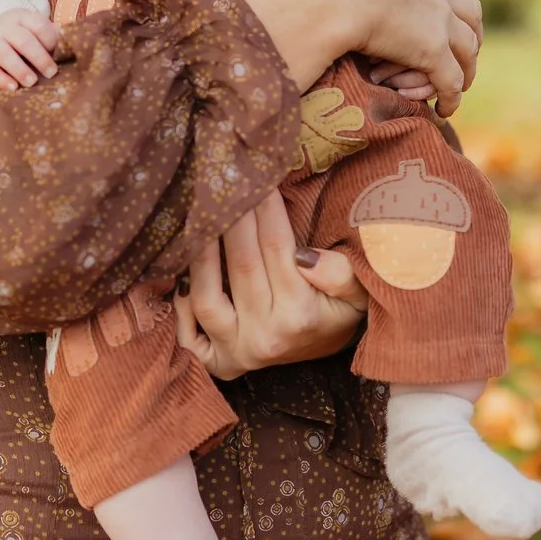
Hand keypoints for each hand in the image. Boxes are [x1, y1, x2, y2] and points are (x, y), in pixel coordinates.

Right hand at [0, 11, 63, 88]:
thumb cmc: (18, 35)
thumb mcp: (31, 28)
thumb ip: (50, 35)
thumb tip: (71, 46)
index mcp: (22, 18)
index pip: (38, 25)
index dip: (50, 40)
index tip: (58, 54)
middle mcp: (5, 27)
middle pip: (23, 40)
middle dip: (39, 57)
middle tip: (51, 73)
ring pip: (3, 53)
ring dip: (19, 69)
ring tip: (32, 82)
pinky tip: (12, 87)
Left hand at [173, 191, 366, 379]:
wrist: (326, 349)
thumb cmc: (338, 309)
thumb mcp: (359, 292)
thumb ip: (342, 274)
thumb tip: (305, 257)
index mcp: (301, 316)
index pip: (277, 248)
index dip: (265, 209)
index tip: (257, 177)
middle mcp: (267, 337)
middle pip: (241, 265)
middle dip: (231, 218)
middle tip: (223, 183)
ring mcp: (239, 351)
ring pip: (206, 297)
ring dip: (200, 254)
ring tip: (199, 217)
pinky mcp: (220, 363)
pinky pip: (188, 334)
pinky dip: (181, 304)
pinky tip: (181, 272)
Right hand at [235, 0, 481, 115]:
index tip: (430, 15)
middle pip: (467, 13)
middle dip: (465, 35)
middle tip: (454, 56)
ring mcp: (436, 19)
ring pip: (467, 48)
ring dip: (463, 68)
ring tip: (452, 86)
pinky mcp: (431, 51)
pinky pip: (451, 80)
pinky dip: (450, 95)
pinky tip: (444, 109)